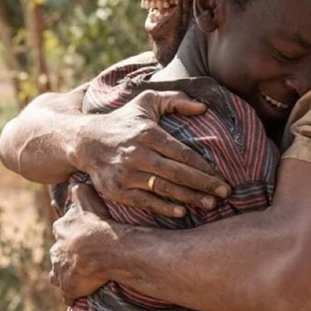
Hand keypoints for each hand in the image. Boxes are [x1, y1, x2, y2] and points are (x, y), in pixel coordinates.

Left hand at [49, 184, 116, 303]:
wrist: (106, 249)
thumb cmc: (99, 224)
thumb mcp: (88, 200)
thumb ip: (79, 191)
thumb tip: (72, 181)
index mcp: (61, 230)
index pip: (61, 230)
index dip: (71, 233)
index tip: (80, 236)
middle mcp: (56, 251)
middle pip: (58, 253)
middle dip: (66, 255)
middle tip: (81, 257)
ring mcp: (61, 271)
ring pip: (58, 274)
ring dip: (65, 275)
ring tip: (77, 277)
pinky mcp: (68, 288)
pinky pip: (68, 294)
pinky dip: (72, 294)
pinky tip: (78, 295)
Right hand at [73, 90, 229, 216]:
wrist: (85, 141)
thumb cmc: (123, 121)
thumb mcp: (146, 101)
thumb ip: (176, 99)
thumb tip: (204, 107)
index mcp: (148, 134)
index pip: (182, 153)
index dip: (204, 167)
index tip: (223, 176)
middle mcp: (137, 154)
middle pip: (177, 173)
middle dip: (204, 184)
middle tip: (225, 193)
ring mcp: (126, 174)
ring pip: (164, 189)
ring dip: (190, 198)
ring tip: (210, 204)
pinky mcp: (117, 189)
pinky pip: (145, 201)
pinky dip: (164, 208)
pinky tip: (182, 212)